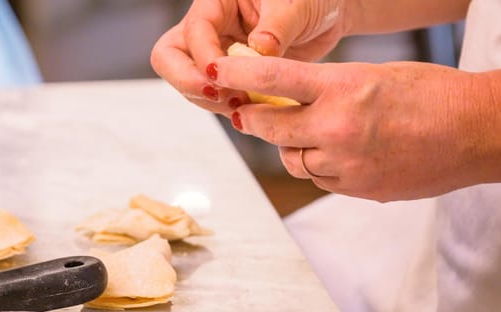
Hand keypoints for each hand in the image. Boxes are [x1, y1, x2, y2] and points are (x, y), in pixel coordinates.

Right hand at [151, 0, 350, 115]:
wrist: (331, 16)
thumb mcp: (297, 4)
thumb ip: (277, 25)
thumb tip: (258, 48)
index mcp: (216, 2)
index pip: (193, 32)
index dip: (203, 57)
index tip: (221, 77)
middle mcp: (209, 28)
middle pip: (169, 58)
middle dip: (188, 82)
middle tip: (218, 97)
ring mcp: (216, 54)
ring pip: (190, 83)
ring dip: (212, 101)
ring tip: (245, 106)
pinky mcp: (231, 77)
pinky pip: (216, 98)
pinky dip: (231, 108)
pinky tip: (254, 111)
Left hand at [212, 56, 500, 200]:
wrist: (478, 132)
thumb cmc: (431, 93)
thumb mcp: (372, 74)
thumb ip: (325, 87)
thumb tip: (285, 97)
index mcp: (343, 88)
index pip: (274, 79)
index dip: (238, 76)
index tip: (215, 73)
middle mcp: (338, 128)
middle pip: (269, 127)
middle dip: (251, 118)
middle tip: (244, 111)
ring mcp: (347, 164)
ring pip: (291, 158)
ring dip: (289, 145)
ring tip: (307, 130)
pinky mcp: (358, 189)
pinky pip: (318, 178)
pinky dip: (317, 165)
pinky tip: (335, 152)